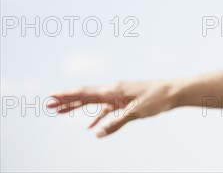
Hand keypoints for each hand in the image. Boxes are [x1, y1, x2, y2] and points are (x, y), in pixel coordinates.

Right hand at [48, 79, 177, 137]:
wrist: (173, 92)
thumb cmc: (157, 98)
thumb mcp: (136, 112)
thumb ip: (116, 122)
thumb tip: (96, 134)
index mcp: (114, 89)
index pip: (86, 92)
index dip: (68, 94)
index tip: (51, 95)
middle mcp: (114, 90)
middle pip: (86, 95)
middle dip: (67, 100)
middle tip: (48, 105)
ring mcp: (119, 95)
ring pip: (94, 102)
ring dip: (78, 107)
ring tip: (60, 112)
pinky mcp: (126, 101)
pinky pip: (107, 109)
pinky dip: (97, 116)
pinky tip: (90, 127)